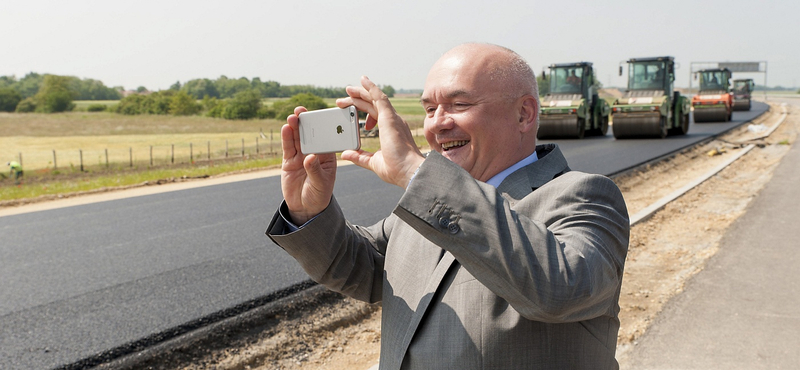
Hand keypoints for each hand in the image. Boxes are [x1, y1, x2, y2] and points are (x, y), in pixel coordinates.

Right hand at [280, 106, 337, 224]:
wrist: (305, 208)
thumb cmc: (319, 196)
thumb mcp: (320, 184)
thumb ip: (315, 170)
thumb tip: (310, 158)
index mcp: (327, 157)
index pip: (325, 138)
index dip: (322, 126)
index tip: (319, 116)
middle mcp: (314, 153)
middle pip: (310, 135)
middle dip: (306, 122)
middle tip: (302, 111)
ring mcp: (300, 156)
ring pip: (297, 139)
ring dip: (295, 127)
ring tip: (293, 116)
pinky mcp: (289, 161)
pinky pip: (287, 148)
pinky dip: (286, 138)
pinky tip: (285, 128)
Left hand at [337, 76, 424, 188]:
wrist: (408, 171)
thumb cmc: (396, 169)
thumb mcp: (373, 162)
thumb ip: (359, 156)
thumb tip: (345, 153)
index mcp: (391, 130)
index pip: (374, 114)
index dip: (362, 111)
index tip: (350, 113)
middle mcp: (393, 121)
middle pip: (372, 105)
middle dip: (356, 100)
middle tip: (341, 101)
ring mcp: (392, 118)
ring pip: (374, 99)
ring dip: (360, 93)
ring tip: (347, 89)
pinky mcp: (389, 117)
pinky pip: (379, 98)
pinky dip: (371, 88)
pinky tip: (363, 81)